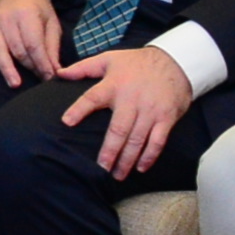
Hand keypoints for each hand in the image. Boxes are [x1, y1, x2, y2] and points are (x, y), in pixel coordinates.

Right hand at [0, 0, 67, 83]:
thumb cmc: (37, 8)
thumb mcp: (51, 22)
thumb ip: (52, 46)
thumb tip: (55, 70)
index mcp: (27, 14)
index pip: (33, 45)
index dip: (41, 63)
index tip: (48, 77)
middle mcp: (7, 18)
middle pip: (17, 49)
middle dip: (28, 67)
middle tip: (38, 78)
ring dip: (7, 68)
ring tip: (15, 83)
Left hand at [65, 43, 198, 180]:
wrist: (175, 61)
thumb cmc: (137, 63)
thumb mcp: (109, 59)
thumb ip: (83, 68)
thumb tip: (59, 73)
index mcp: (114, 85)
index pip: (92, 98)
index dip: (79, 109)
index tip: (66, 122)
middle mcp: (132, 100)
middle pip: (118, 130)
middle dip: (109, 152)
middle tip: (100, 169)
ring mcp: (150, 111)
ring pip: (137, 140)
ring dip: (127, 159)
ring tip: (117, 175)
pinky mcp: (166, 118)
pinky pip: (157, 141)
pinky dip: (149, 156)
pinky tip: (141, 168)